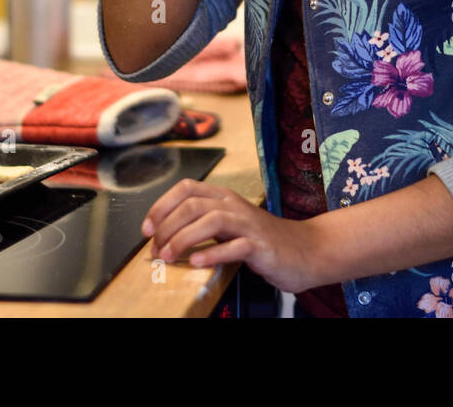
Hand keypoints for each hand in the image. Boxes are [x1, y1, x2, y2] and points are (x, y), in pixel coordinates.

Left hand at [141, 178, 326, 294]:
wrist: (307, 250)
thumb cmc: (263, 241)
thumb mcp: (230, 226)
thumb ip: (202, 226)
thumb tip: (164, 238)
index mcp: (224, 198)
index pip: (186, 188)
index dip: (161, 206)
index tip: (146, 229)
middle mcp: (234, 205)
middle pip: (192, 204)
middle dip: (166, 227)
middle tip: (155, 250)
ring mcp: (249, 224)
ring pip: (210, 220)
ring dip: (183, 239)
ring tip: (169, 256)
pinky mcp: (261, 245)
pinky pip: (235, 246)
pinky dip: (213, 254)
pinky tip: (198, 263)